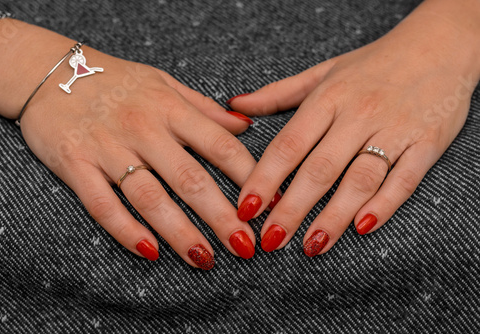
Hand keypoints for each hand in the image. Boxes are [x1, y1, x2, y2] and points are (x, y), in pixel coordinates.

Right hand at [0, 19, 258, 268]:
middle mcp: (143, 128)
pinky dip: (127, 230)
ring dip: (180, 232)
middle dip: (221, 216)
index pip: (220, 145)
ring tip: (205, 259)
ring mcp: (108, 148)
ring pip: (150, 198)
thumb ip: (204, 109)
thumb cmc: (116, 81)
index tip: (269, 204)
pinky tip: (150, 253)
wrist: (48, 72)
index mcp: (170, 108)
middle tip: (245, 247)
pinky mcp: (76, 165)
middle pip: (190, 179)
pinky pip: (103, 205)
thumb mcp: (164, 83)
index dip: (249, 177)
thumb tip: (246, 126)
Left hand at [228, 0, 479, 254]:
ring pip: (359, 179)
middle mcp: (358, 115)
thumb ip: (278, 93)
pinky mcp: (426, 143)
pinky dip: (383, 205)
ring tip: (311, 245)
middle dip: (292, 208)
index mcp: (328, 98)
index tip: (246, 208)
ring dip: (333, 216)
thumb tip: (236, 105)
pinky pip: (403, 180)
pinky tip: (362, 227)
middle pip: (319, 169)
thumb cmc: (373, 64)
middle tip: (272, 240)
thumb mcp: (323, 71)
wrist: (439, 46)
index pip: (288, 145)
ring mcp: (394, 129)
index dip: (264, 179)